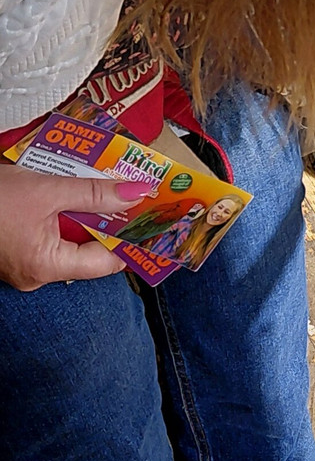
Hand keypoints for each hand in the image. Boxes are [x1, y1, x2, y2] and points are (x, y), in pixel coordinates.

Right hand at [0, 166, 150, 290]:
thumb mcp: (47, 191)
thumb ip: (94, 194)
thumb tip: (135, 193)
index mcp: (47, 267)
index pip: (106, 262)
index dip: (131, 240)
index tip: (152, 220)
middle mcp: (37, 272)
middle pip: (90, 249)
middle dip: (111, 221)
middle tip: (134, 196)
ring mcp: (26, 262)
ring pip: (71, 239)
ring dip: (88, 214)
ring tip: (108, 188)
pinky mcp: (17, 248)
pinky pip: (53, 234)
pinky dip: (66, 215)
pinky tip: (76, 192)